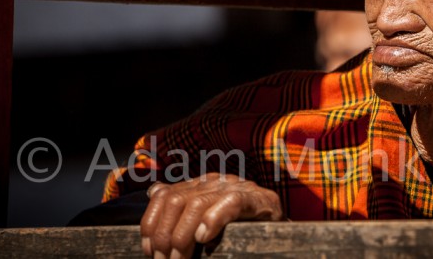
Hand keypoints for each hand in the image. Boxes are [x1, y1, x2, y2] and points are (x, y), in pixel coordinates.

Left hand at [140, 173, 283, 257]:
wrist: (283, 236)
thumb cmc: (242, 230)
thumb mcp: (208, 216)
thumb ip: (184, 206)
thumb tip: (154, 191)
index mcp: (202, 185)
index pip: (165, 195)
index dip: (151, 223)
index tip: (149, 250)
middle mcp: (216, 182)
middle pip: (176, 200)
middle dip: (164, 236)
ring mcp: (237, 188)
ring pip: (196, 203)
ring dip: (182, 237)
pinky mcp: (258, 200)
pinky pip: (231, 202)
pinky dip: (213, 219)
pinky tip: (204, 238)